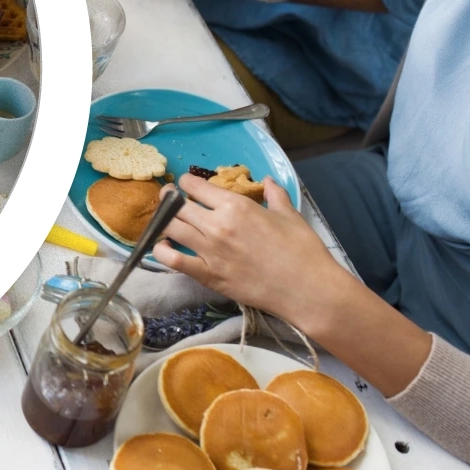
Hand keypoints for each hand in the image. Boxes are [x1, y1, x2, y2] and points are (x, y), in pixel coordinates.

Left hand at [153, 175, 349, 328]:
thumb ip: (274, 194)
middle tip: (168, 199)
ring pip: (170, 229)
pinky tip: (162, 247)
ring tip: (164, 220)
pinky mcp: (208, 275)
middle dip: (169, 198)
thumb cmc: (303, 250)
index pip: (195, 186)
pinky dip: (161, 251)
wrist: (308, 289)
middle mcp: (217, 225)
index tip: (185, 185)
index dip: (186, 182)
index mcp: (236, 206)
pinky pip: (172, 260)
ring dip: (163, 222)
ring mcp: (209, 251)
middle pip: (177, 206)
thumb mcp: (289, 214)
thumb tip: (267, 180)